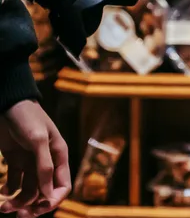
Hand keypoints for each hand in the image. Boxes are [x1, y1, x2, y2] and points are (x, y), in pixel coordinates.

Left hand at [0, 100, 69, 217]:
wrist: (7, 103)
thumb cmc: (26, 118)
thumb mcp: (38, 140)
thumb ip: (44, 167)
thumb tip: (48, 194)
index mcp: (59, 156)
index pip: (62, 186)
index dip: (52, 201)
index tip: (37, 210)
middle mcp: (46, 162)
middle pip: (44, 192)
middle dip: (32, 205)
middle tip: (17, 214)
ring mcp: (30, 162)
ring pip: (27, 190)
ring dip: (17, 201)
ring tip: (3, 205)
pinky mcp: (14, 161)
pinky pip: (14, 182)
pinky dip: (8, 190)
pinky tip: (2, 189)